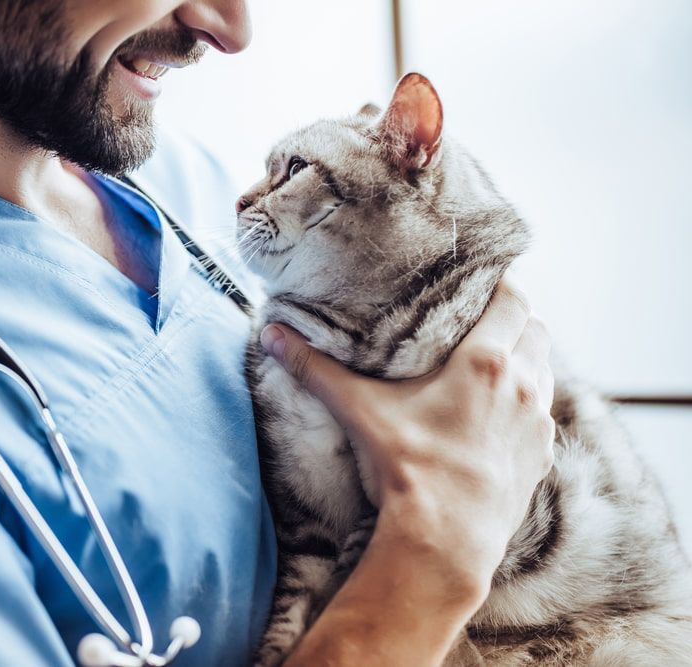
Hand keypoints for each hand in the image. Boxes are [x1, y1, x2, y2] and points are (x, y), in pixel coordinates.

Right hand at [261, 279, 554, 600]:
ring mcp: (538, 423)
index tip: (485, 278)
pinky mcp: (542, 456)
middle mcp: (522, 385)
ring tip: (492, 361)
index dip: (503, 283)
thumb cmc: (407, 469)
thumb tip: (272, 335)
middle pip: (534, 329)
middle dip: (513, 319)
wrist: (446, 539)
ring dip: (525, 358)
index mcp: (485, 362)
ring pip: (543, 369)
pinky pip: (543, 413)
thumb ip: (316, 369)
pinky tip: (500, 413)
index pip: (514, 299)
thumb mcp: (359, 410)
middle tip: (481, 318)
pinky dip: (528, 401)